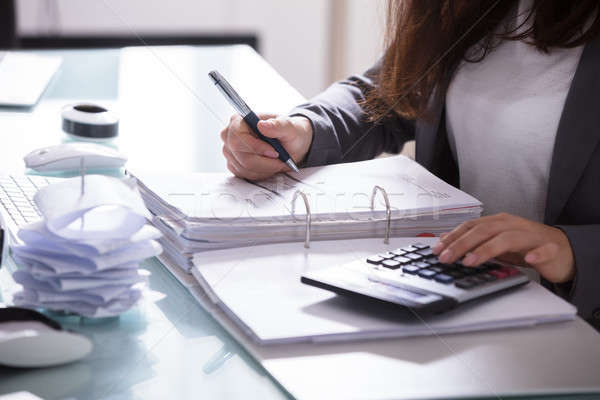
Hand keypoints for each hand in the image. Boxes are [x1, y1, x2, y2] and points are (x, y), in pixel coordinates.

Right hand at [220, 113, 313, 180]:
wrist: (289, 144)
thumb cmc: (288, 133)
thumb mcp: (289, 127)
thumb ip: (278, 125)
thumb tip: (262, 125)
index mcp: (239, 120)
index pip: (238, 137)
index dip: (256, 147)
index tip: (275, 152)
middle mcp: (230, 135)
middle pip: (240, 156)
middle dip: (264, 162)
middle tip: (280, 161)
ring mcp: (229, 150)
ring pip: (244, 168)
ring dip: (265, 169)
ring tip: (277, 162)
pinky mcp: (233, 164)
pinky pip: (244, 175)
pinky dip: (260, 173)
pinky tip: (269, 166)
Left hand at [432, 213, 574, 282]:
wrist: (564, 250)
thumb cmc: (527, 246)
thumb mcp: (497, 243)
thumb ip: (475, 241)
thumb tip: (447, 242)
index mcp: (500, 222)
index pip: (472, 226)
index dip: (454, 237)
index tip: (437, 249)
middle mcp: (514, 225)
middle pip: (484, 230)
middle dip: (462, 244)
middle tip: (447, 258)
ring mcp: (532, 236)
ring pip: (508, 238)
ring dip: (487, 249)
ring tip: (470, 261)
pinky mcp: (551, 248)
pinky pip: (544, 250)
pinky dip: (537, 254)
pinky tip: (529, 260)